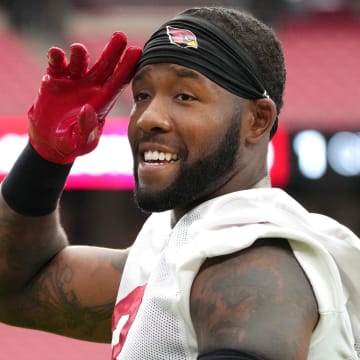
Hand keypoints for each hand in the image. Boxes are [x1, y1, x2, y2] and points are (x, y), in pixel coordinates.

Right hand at [28, 32, 141, 163]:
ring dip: (80, 54)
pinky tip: (56, 54)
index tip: (137, 52)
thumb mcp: (79, 142)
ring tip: (78, 49)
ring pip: (80, 63)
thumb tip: (87, 109)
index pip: (118, 83)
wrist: (49, 142)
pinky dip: (56, 58)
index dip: (127, 68)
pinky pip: (56, 65)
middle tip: (120, 36)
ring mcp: (73, 83)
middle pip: (104, 67)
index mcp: (102, 102)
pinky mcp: (55, 81)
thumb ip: (86, 129)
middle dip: (112, 52)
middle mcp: (90, 89)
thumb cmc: (70, 144)